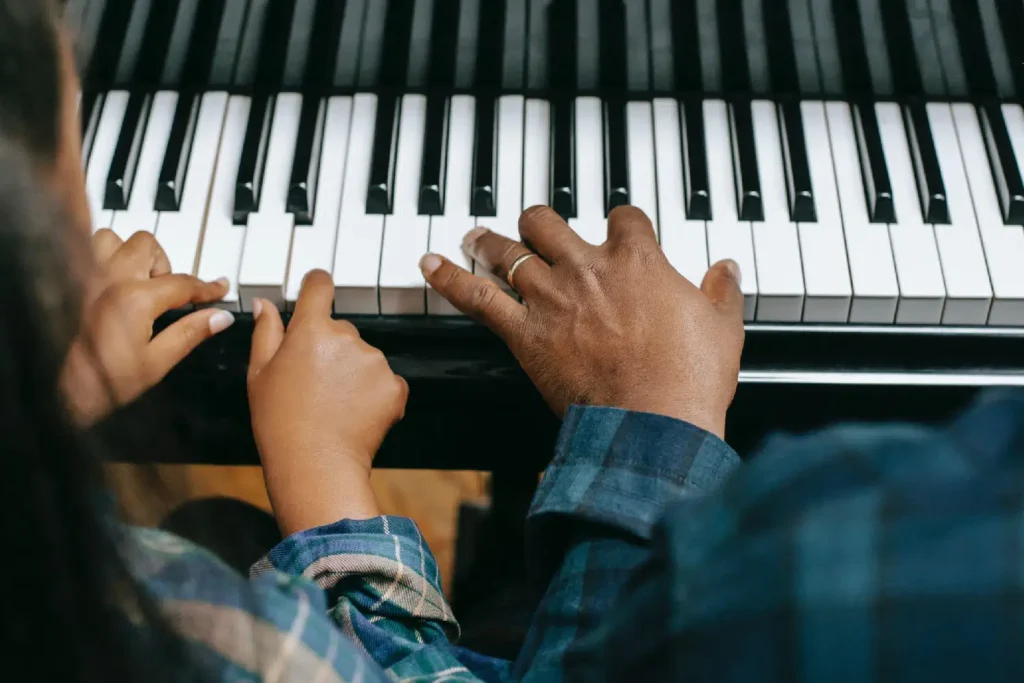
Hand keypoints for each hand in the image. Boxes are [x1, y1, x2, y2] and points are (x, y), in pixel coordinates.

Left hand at [62, 230, 234, 424]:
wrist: (59, 391)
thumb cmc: (101, 383)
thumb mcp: (156, 363)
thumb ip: (190, 333)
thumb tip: (219, 317)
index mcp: (136, 299)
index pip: (183, 283)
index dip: (207, 287)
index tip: (219, 288)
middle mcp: (110, 279)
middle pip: (149, 246)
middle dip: (165, 266)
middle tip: (169, 292)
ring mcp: (85, 277)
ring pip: (114, 239)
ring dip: (131, 255)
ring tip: (138, 280)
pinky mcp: (69, 282)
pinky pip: (87, 252)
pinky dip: (105, 257)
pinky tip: (112, 281)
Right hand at [247, 270, 408, 534]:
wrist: (315, 465)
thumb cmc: (280, 423)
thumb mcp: (259, 374)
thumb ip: (266, 332)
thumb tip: (266, 304)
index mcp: (310, 330)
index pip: (319, 285)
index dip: (317, 286)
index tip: (316, 290)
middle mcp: (347, 337)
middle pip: (341, 328)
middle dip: (330, 347)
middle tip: (312, 383)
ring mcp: (375, 361)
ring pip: (364, 356)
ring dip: (353, 371)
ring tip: (332, 403)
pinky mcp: (395, 386)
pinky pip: (385, 381)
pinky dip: (374, 393)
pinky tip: (354, 413)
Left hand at [419, 206, 744, 437]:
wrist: (654, 422)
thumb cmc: (690, 380)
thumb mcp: (723, 328)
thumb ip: (721, 292)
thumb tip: (727, 269)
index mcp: (638, 261)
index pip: (623, 218)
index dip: (620, 222)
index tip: (619, 229)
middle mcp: (588, 268)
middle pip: (550, 222)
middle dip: (538, 222)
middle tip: (531, 227)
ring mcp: (552, 298)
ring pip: (509, 251)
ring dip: (489, 241)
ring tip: (475, 235)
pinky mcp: (525, 333)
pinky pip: (477, 297)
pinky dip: (450, 279)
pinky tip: (430, 263)